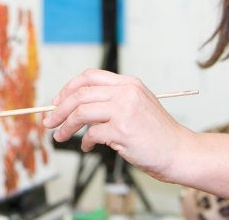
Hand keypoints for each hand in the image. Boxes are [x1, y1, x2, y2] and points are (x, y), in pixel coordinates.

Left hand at [42, 68, 194, 181]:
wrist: (180, 152)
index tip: (57, 101)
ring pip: (80, 112)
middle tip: (49, 121)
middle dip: (59, 109)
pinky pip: (92, 134)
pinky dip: (84, 142)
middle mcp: (126, 92)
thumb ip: (112, 101)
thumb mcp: (138, 106)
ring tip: (60, 136)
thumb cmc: (157, 134)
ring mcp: (124, 110)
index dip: (68, 88)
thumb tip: (75, 107)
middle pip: (80, 93)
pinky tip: (86, 147)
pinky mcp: (122, 130)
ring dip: (65, 126)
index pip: (89, 76)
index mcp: (129, 83)